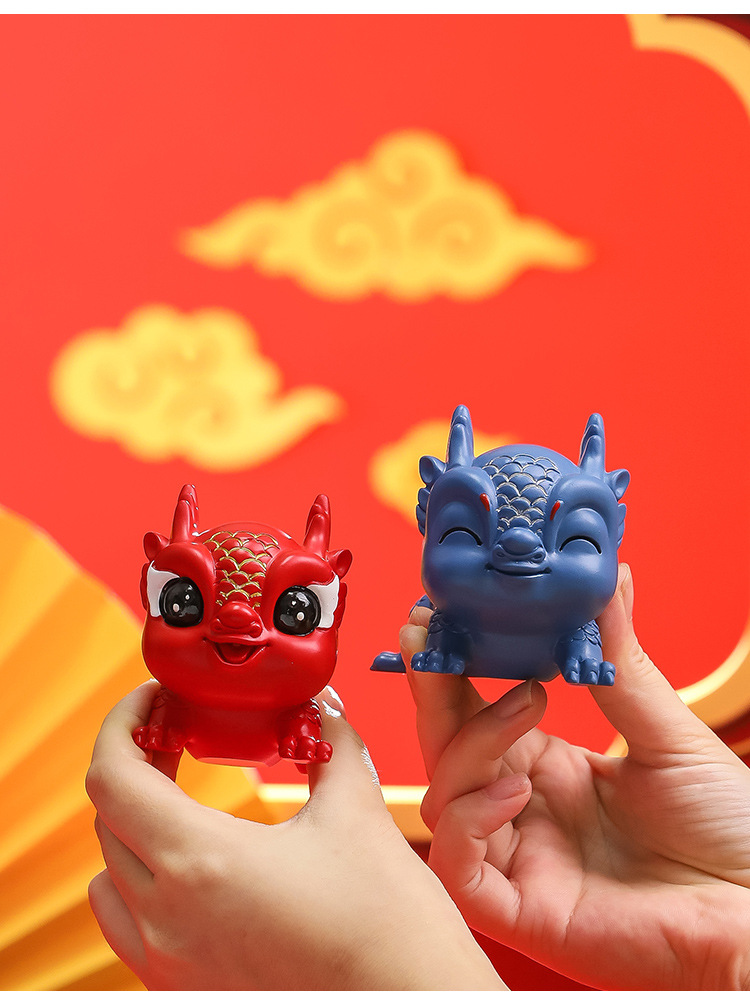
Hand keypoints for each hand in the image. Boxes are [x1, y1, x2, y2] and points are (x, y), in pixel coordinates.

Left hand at [86, 682, 503, 990]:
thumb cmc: (388, 924)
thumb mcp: (357, 810)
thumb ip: (330, 743)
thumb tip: (319, 707)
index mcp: (202, 862)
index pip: (112, 778)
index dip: (122, 723)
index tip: (151, 700)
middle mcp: (168, 918)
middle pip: (108, 819)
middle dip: (137, 764)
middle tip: (178, 734)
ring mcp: (170, 962)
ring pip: (108, 877)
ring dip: (132, 827)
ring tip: (179, 798)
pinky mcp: (185, 989)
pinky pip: (129, 927)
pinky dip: (143, 882)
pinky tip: (196, 862)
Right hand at [401, 564, 749, 989]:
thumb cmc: (731, 829)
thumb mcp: (669, 733)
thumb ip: (619, 662)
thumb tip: (609, 577)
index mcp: (550, 769)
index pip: (475, 710)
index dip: (451, 666)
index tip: (441, 617)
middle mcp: (524, 810)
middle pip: (445, 746)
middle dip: (432, 688)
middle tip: (430, 634)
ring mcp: (518, 859)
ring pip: (443, 796)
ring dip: (467, 742)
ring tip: (527, 702)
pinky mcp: (520, 911)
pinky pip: (459, 864)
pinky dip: (470, 819)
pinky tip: (515, 791)